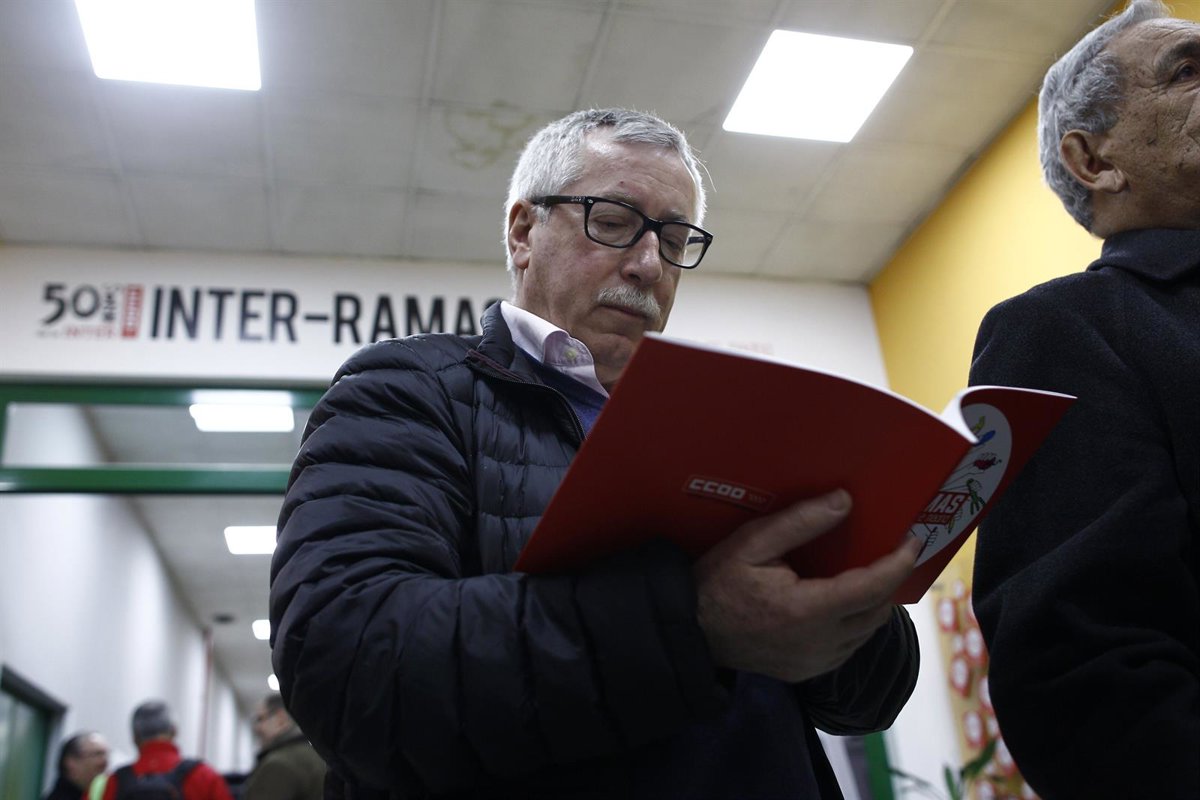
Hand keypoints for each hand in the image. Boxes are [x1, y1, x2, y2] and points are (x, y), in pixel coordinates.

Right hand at [694, 489, 921, 682]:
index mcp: (807, 609)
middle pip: (876, 611)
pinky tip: (844, 605)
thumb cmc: (718, 581)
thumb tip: (845, 501)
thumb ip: (800, 523)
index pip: (871, 587)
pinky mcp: (806, 673)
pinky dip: (856, 625)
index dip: (897, 563)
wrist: (690, 631)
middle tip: (893, 552)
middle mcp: (819, 643)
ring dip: (874, 604)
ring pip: (865, 633)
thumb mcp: (753, 542)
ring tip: (872, 575)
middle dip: (890, 581)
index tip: (913, 540)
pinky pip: (847, 649)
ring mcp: (814, 662)